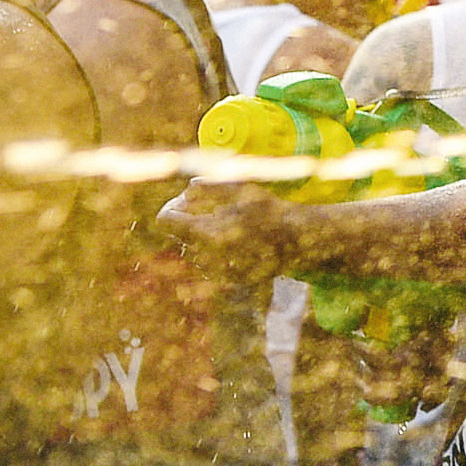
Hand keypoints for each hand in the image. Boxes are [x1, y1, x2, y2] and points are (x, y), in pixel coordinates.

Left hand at [156, 178, 295, 280]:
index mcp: (207, 234)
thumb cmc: (270, 209)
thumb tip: (186, 190)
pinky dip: (212, 250)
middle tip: (207, 210)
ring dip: (198, 236)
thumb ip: (208, 186)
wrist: (299, 240)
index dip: (172, 207)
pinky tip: (234, 239)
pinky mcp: (227, 279)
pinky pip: (207, 263)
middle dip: (186, 221)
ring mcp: (217, 271)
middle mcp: (207, 257)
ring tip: (223, 224)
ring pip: (190, 251)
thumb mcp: (240, 188)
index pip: (166, 221)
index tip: (187, 202)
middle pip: (176, 236)